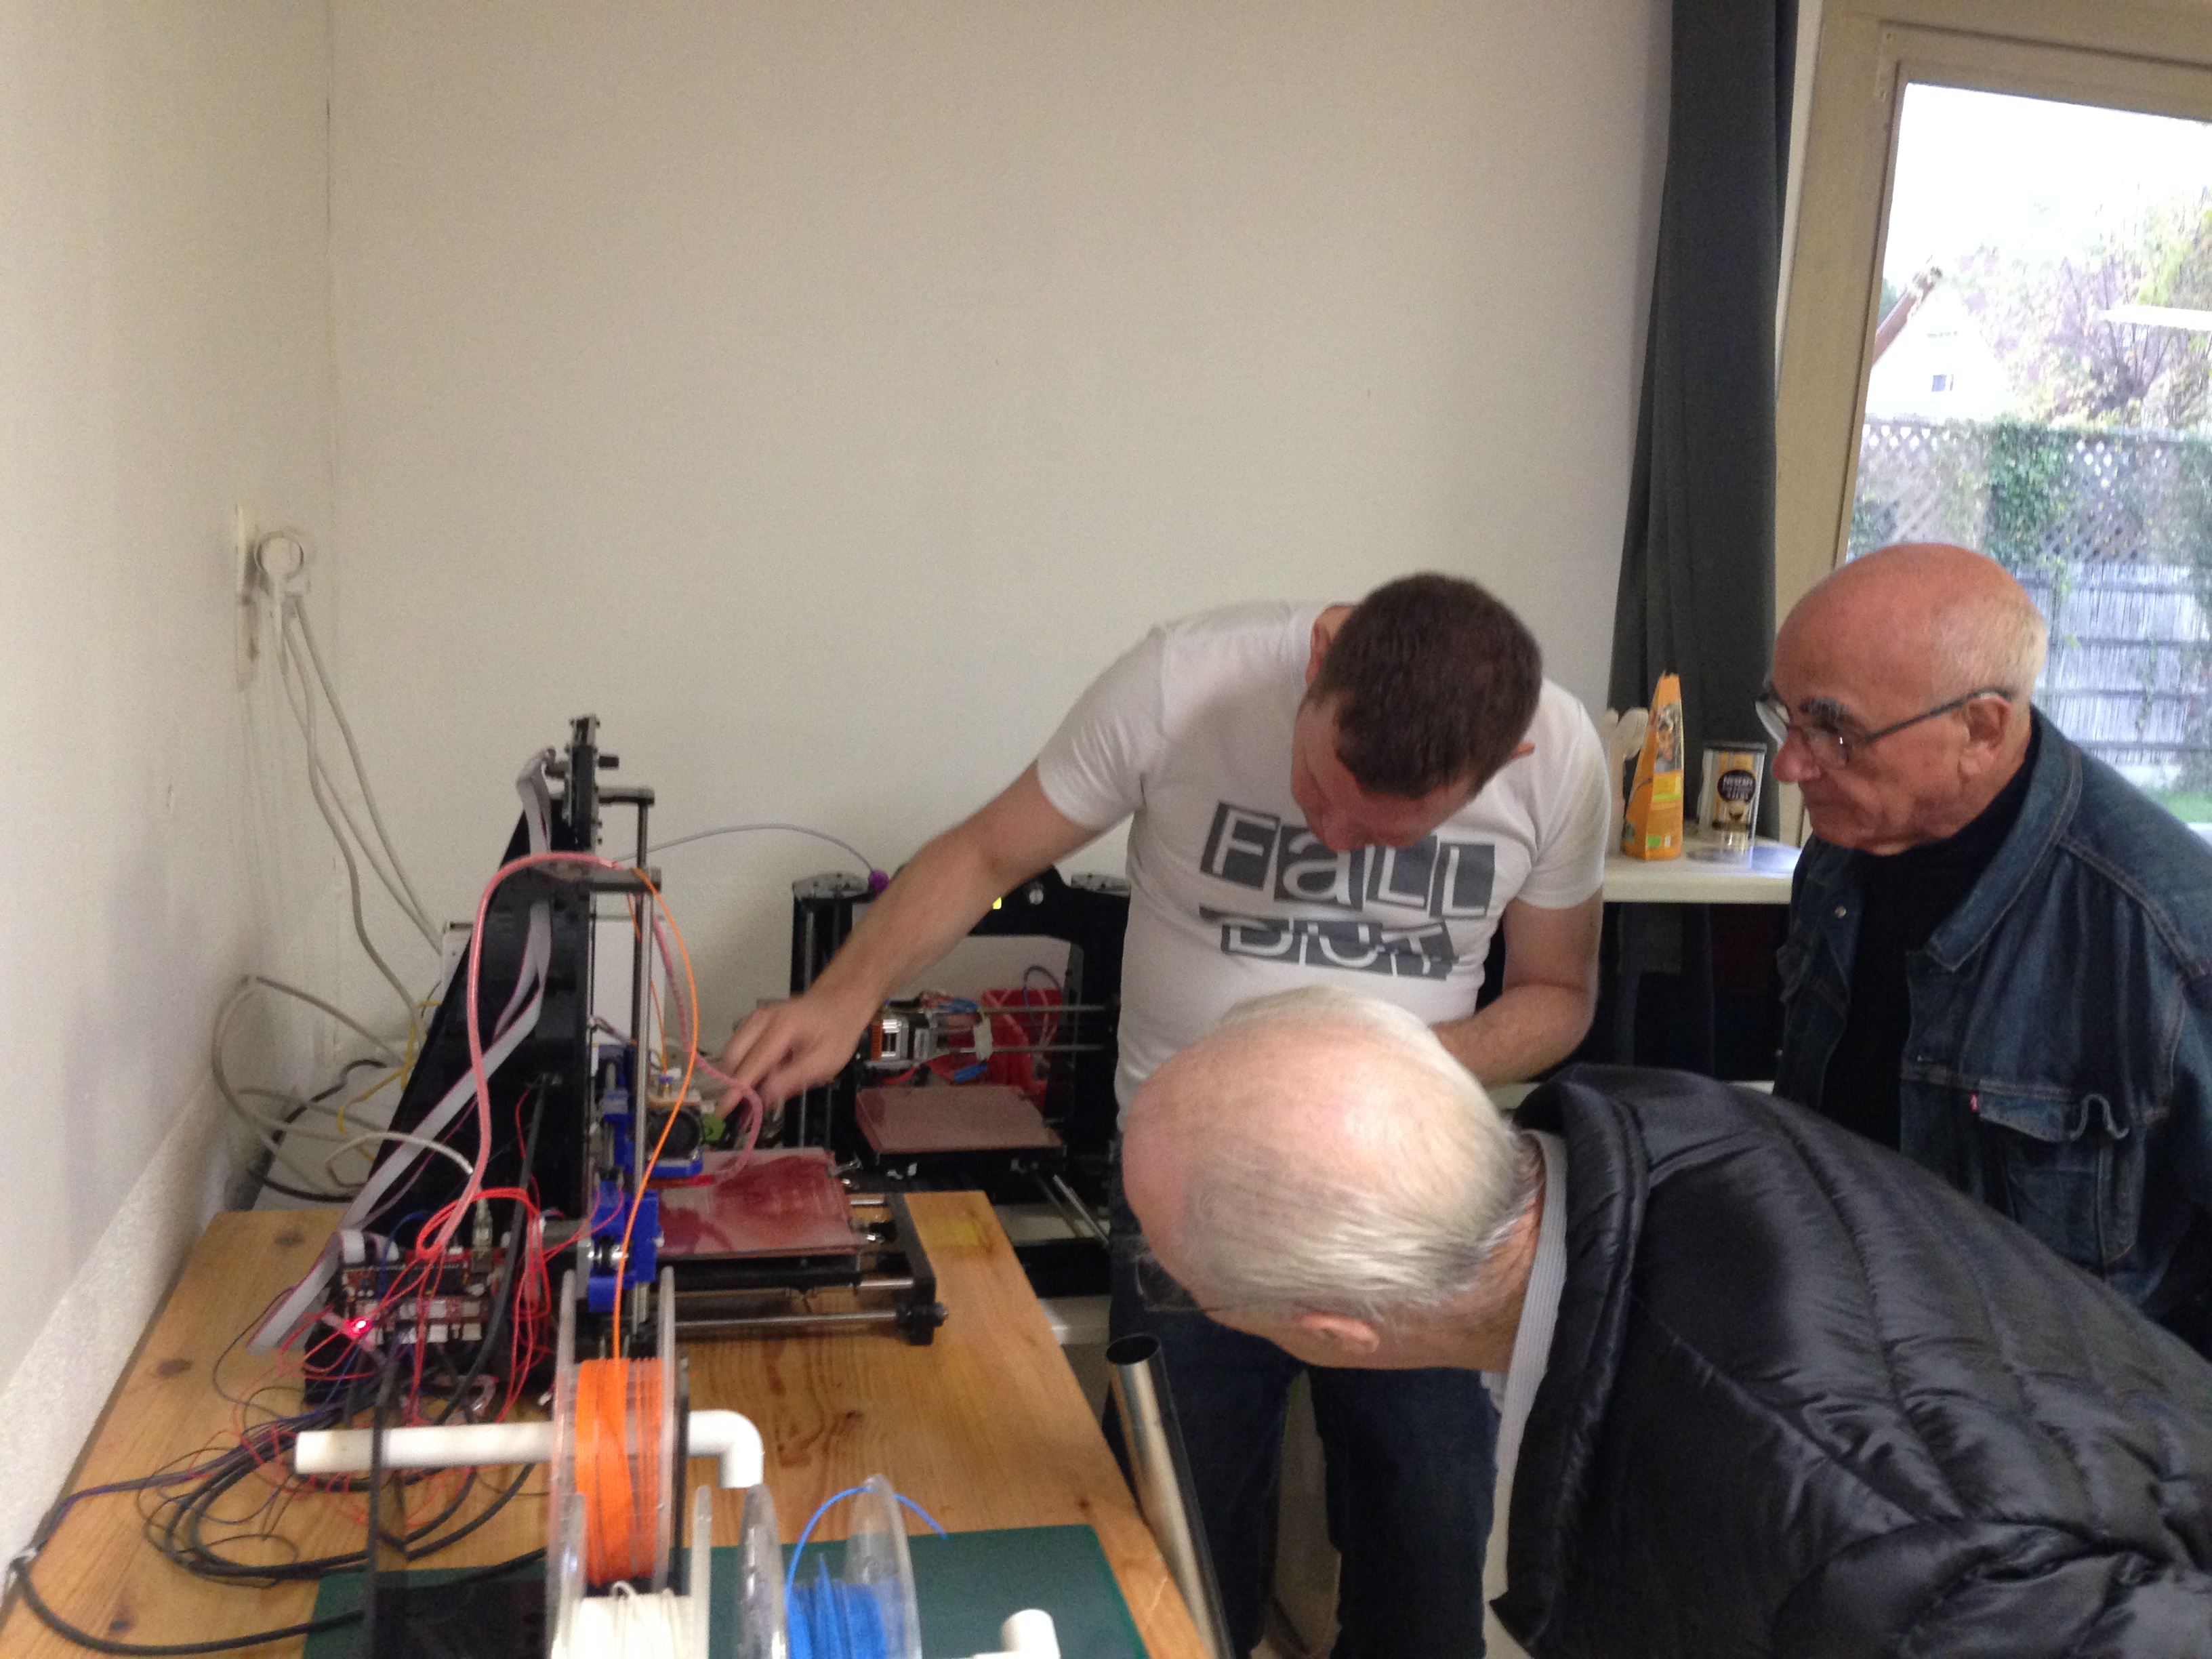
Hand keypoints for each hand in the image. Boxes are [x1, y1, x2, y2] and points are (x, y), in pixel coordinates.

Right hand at [716, 987, 875, 1106]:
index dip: (736, 1090)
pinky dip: (748, 1063)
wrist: (839, 1002)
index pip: (751, 1065)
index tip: (724, 1110)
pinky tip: (772, 1066)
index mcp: (781, 1028)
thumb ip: (792, 1080)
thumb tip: (763, 1098)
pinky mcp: (752, 1021)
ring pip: (733, 1053)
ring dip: (744, 1072)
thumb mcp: (825, 1062)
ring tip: (774, 1077)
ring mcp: (754, 1017)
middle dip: (739, 1081)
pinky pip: (739, 1047)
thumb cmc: (836, 1032)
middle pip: (733, 1057)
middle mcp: (760, 1019)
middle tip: (759, 1097)